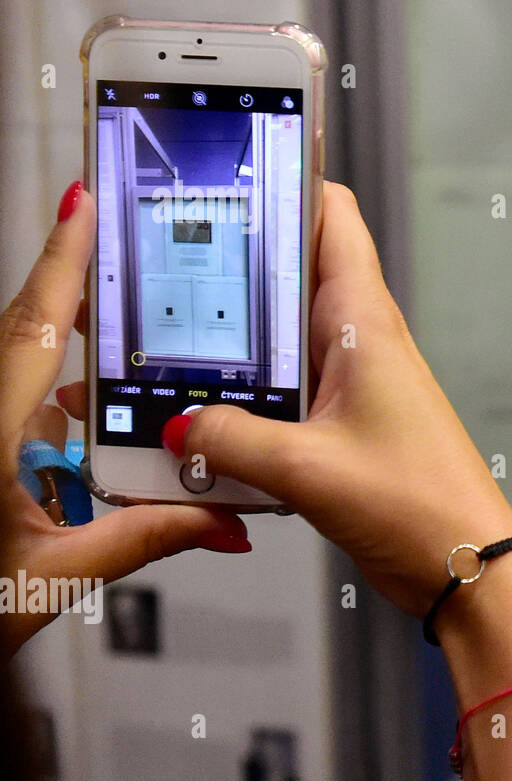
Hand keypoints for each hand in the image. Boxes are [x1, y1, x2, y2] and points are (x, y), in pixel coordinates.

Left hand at [1, 183, 250, 659]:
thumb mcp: (54, 578)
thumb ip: (144, 540)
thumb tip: (220, 522)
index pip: (32, 328)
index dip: (64, 261)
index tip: (84, 201)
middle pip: (34, 337)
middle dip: (85, 305)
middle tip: (129, 265)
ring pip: (32, 381)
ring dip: (80, 388)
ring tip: (128, 408)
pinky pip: (23, 413)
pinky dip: (60, 420)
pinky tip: (90, 451)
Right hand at [103, 182, 511, 617]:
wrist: (467, 565)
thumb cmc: (422, 506)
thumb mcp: (310, 470)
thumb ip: (233, 441)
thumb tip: (180, 423)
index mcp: (365, 322)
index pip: (329, 214)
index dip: (282, 179)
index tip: (227, 163)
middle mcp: (362, 340)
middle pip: (290, 272)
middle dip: (232, 265)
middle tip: (165, 263)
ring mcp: (354, 380)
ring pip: (282, 335)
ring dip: (235, 341)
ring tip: (170, 343)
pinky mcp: (345, 422)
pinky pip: (287, 390)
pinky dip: (249, 396)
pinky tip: (209, 420)